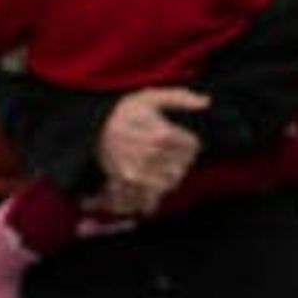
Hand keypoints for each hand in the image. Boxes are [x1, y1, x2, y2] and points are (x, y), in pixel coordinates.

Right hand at [98, 87, 209, 214]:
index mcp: (162, 134)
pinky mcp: (126, 183)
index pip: (193, 146)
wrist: (91, 126)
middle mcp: (152, 155)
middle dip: (180, 160)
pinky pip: (148, 200)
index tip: (179, 137)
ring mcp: (138, 171)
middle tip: (169, 152)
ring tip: (160, 166)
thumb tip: (206, 101)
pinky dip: (152, 198)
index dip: (189, 141)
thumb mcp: (150, 97)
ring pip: (170, 184)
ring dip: (169, 177)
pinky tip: (150, 185)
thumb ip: (180, 97)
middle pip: (183, 166)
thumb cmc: (124, 111)